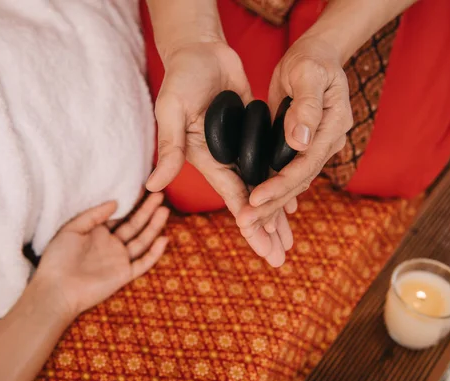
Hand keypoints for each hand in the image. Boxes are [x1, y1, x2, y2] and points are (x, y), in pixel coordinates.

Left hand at [34, 193, 169, 317]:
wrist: (57, 289)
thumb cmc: (58, 258)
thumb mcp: (72, 229)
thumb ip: (94, 215)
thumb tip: (115, 202)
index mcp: (98, 233)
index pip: (120, 216)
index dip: (132, 204)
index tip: (143, 189)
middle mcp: (111, 245)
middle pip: (135, 225)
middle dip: (147, 211)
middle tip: (159, 195)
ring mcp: (119, 260)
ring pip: (142, 240)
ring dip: (154, 226)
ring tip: (164, 210)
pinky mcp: (124, 275)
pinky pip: (143, 263)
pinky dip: (154, 253)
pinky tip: (163, 239)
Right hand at [146, 41, 290, 266]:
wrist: (201, 52)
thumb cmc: (182, 77)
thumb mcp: (172, 109)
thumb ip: (169, 147)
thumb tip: (154, 186)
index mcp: (207, 160)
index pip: (235, 199)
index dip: (251, 226)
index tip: (265, 251)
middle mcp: (225, 160)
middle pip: (251, 201)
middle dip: (266, 230)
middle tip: (281, 257)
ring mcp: (240, 149)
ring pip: (263, 187)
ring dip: (277, 212)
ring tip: (289, 239)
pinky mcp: (254, 134)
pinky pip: (271, 163)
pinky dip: (283, 181)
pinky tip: (295, 198)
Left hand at [237, 35, 352, 232]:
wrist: (314, 57)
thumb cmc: (312, 60)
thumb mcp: (308, 74)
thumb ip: (306, 106)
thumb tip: (300, 142)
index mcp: (333, 127)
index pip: (306, 164)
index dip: (281, 184)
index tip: (256, 199)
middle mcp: (325, 143)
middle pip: (299, 181)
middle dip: (272, 204)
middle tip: (245, 223)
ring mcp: (313, 148)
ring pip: (291, 183)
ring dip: (269, 205)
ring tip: (246, 222)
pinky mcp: (298, 148)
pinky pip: (285, 174)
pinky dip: (271, 191)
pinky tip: (255, 207)